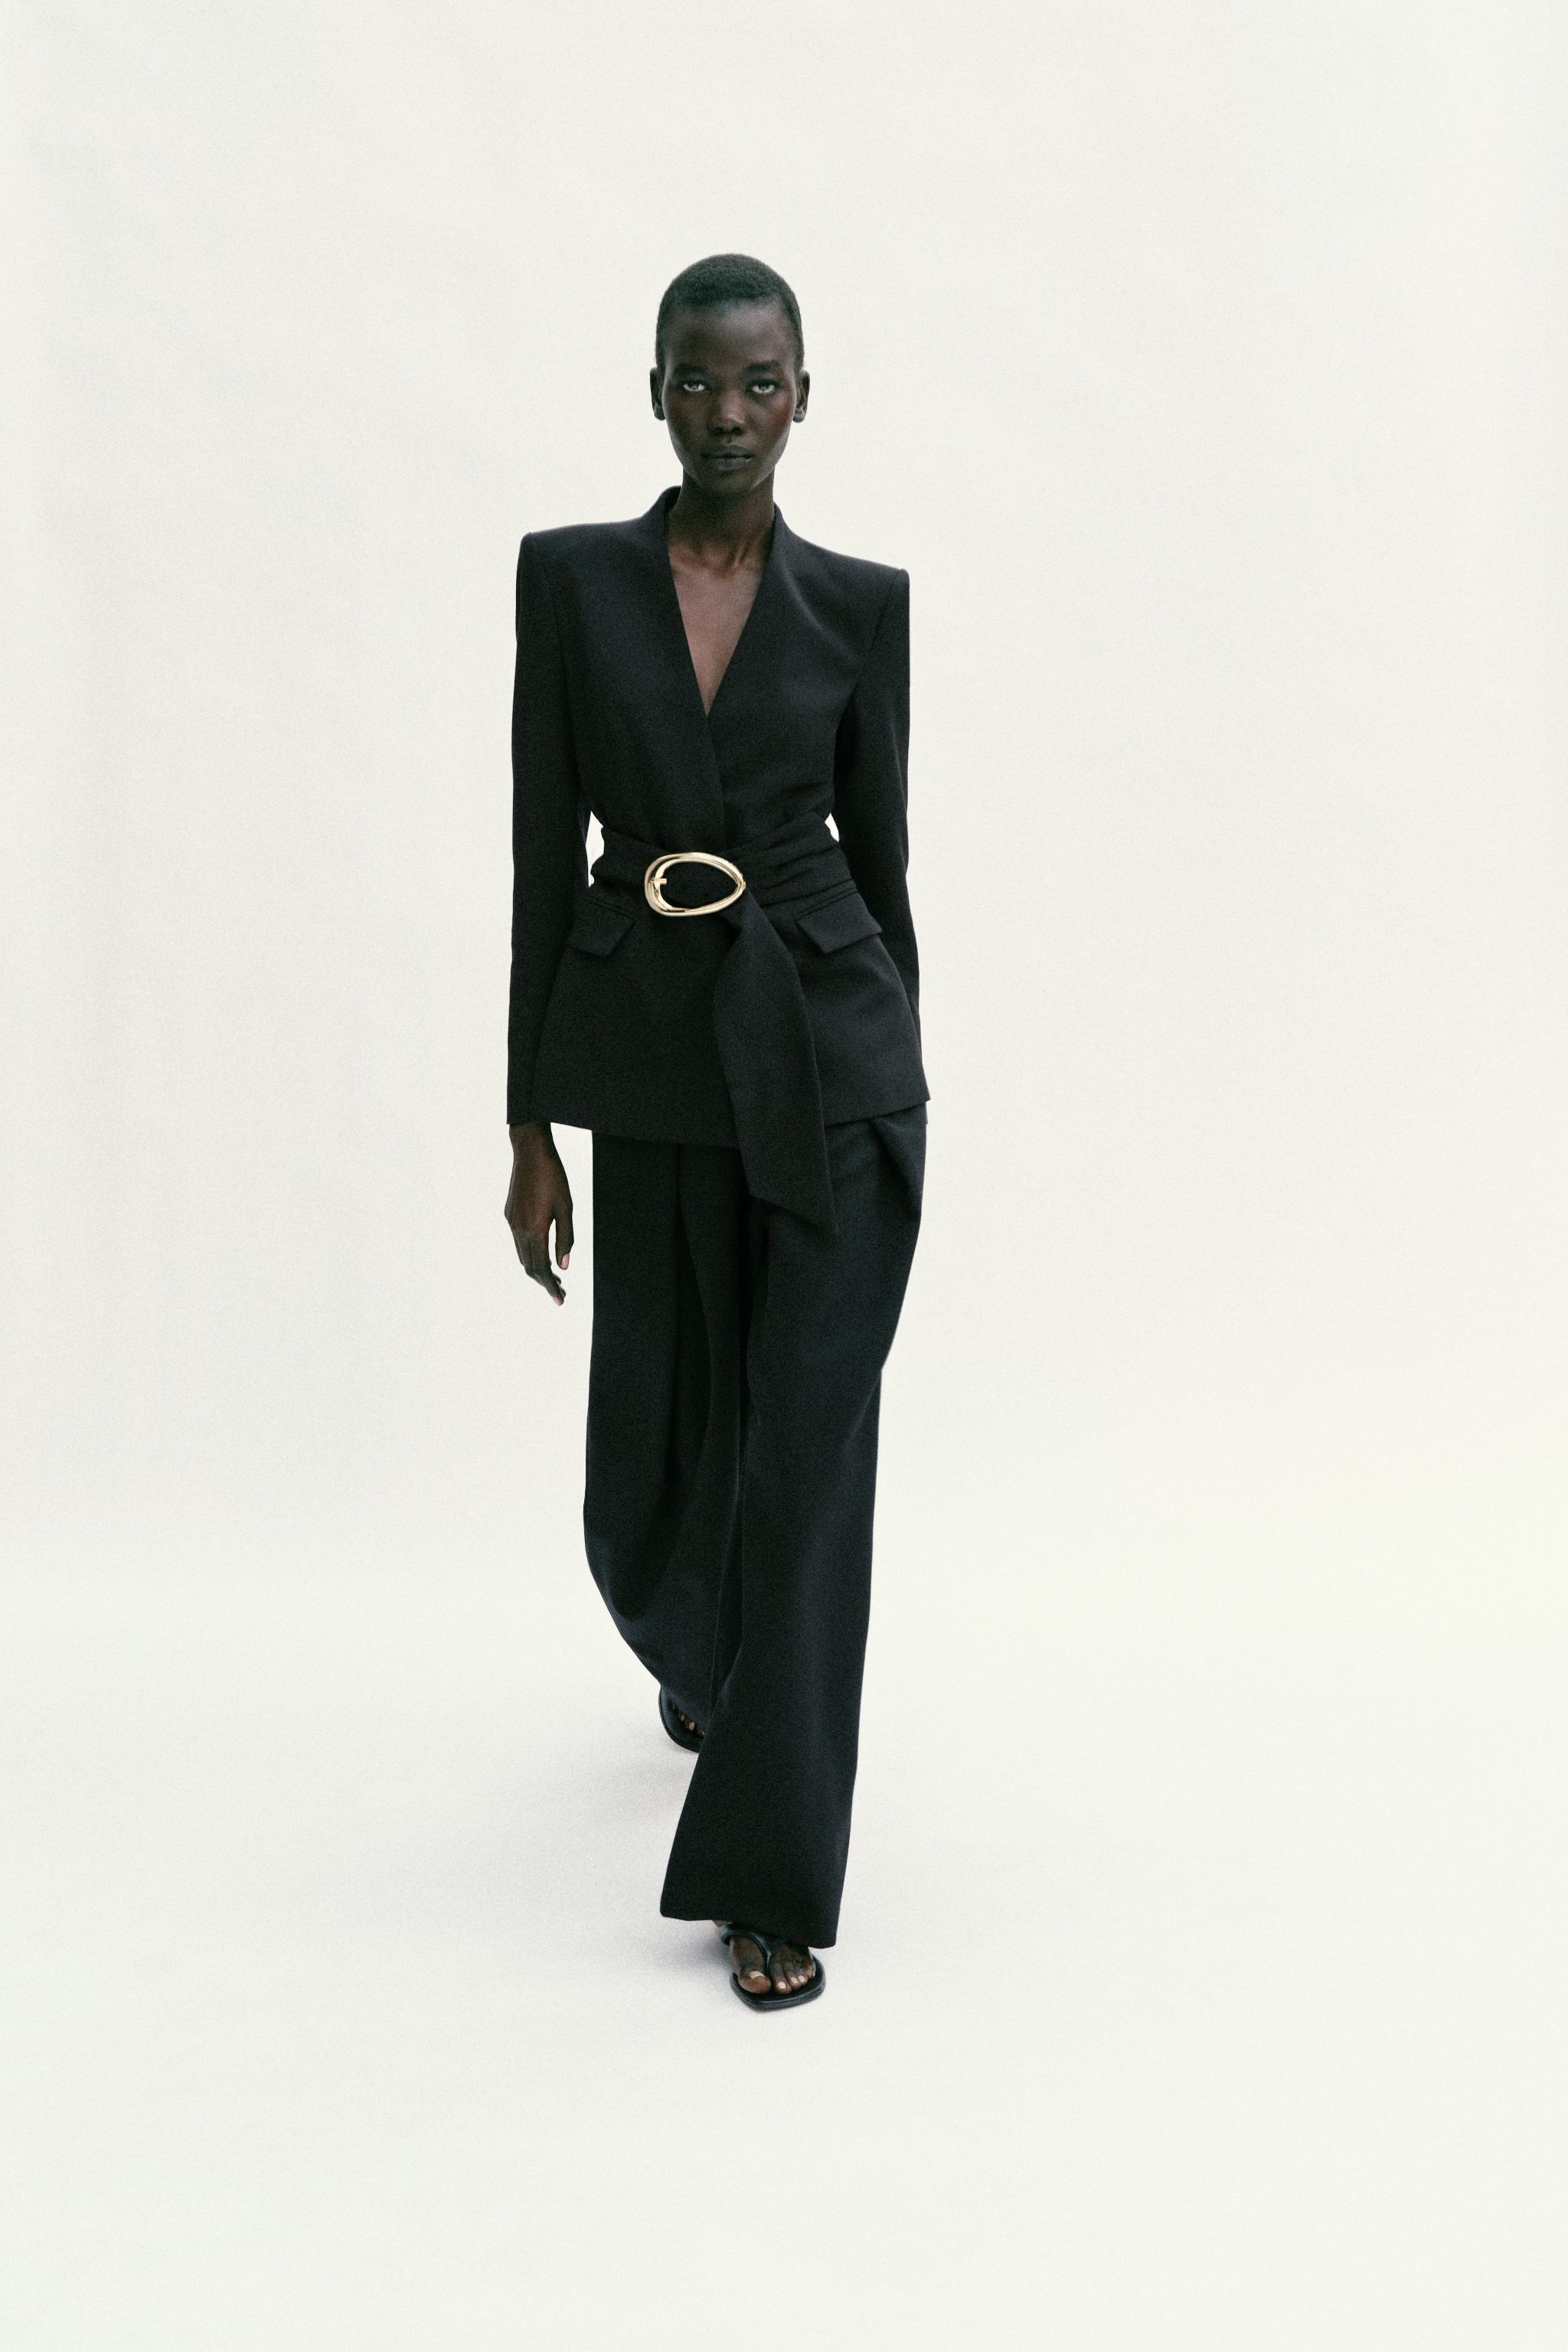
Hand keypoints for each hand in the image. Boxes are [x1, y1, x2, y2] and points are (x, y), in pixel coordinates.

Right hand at [504, 1122, 573, 1304]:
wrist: (530, 1152)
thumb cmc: (554, 1177)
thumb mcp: (567, 1208)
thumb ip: (565, 1239)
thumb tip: (564, 1266)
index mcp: (535, 1230)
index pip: (541, 1269)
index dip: (550, 1287)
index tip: (560, 1300)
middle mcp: (519, 1230)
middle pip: (529, 1267)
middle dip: (544, 1282)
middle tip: (560, 1292)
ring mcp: (511, 1222)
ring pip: (522, 1255)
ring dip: (537, 1268)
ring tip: (554, 1275)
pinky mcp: (509, 1214)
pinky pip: (518, 1241)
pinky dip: (529, 1253)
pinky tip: (541, 1251)